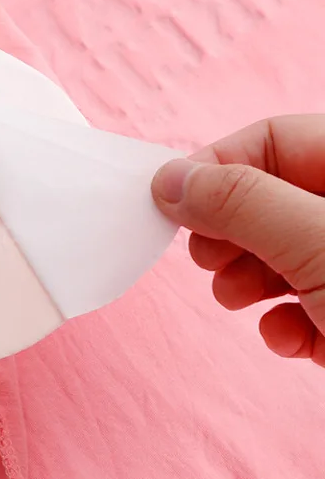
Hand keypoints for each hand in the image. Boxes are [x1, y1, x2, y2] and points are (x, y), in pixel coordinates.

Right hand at [152, 115, 324, 365]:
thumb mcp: (314, 242)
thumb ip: (241, 203)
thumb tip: (168, 179)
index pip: (272, 139)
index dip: (216, 167)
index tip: (170, 202)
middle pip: (270, 198)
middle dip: (227, 232)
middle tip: (206, 259)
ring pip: (281, 252)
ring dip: (245, 279)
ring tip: (235, 299)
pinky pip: (307, 302)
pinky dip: (284, 321)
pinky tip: (287, 338)